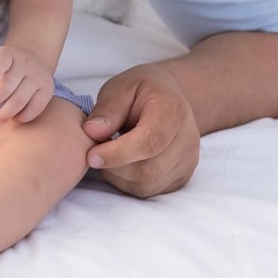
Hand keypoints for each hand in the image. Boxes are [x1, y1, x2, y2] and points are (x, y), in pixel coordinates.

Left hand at [0, 43, 54, 121]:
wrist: (32, 61)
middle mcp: (24, 61)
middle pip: (6, 86)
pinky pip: (35, 108)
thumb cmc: (3, 70)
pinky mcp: (48, 89)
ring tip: (0, 116)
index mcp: (6, 54)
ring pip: (19, 100)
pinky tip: (16, 116)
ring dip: (6, 113)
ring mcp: (38, 75)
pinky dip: (22, 117)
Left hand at [83, 64, 199, 196]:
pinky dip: (128, 182)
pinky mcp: (180, 178)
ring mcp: (187, 162)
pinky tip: (122, 162)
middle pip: (147, 170)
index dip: (118, 153)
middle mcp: (187, 140)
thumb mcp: (120, 87)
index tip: (91, 156)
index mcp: (173, 111)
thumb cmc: (142, 90)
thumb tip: (92, 132)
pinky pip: (149, 190)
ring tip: (110, 152)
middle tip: (95, 149)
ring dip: (118, 176)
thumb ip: (107, 109)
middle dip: (113, 167)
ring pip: (146, 185)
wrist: (169, 98)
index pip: (149, 142)